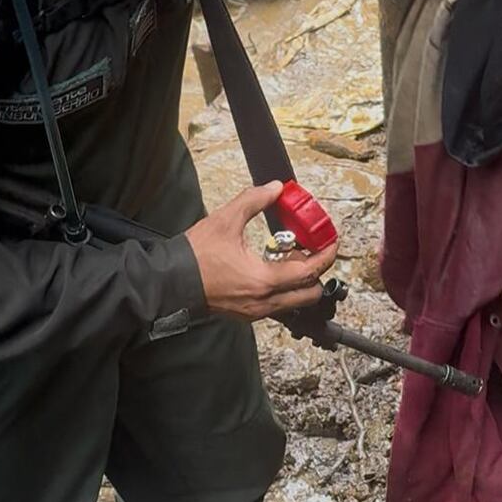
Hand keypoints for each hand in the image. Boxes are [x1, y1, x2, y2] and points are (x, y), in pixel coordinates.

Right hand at [185, 181, 335, 322]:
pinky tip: (269, 267)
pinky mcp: (245, 314)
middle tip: (308, 248)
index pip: (309, 272)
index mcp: (264, 280)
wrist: (169, 282)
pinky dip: (282, 287)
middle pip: (309, 293)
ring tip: (285, 255)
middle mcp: (264, 302)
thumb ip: (254, 200)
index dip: (326, 256)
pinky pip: (277, 304)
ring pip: (293, 300)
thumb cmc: (195, 257)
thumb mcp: (225, 220)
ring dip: (298, 280)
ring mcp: (255, 311)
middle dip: (315, 271)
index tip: (332, 242)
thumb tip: (275, 188)